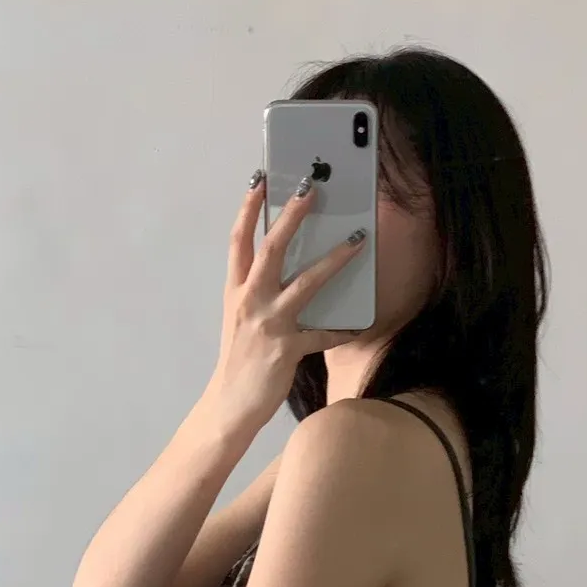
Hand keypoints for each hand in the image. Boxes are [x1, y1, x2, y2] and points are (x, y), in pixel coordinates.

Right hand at [206, 172, 367, 433]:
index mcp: (235, 291)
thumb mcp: (240, 319)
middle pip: (271, 249)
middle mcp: (249, 301)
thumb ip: (259, 293)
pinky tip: (357, 325)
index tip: (260, 181)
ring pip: (305, 283)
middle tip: (310, 188)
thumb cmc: (238, 360)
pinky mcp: (287, 349)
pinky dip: (341, 329)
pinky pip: (322, 334)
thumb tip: (290, 269)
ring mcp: (268, 324)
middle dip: (291, 216)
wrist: (229, 405)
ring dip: (334, 260)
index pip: (239, 242)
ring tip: (356, 241)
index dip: (248, 209)